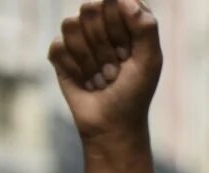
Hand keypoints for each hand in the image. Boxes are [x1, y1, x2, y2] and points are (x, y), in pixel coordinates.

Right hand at [47, 0, 161, 143]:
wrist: (112, 124)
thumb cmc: (135, 92)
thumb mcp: (150, 61)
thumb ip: (145, 27)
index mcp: (126, 22)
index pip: (114, 1)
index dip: (120, 26)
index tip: (129, 51)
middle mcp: (101, 25)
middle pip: (89, 8)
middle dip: (103, 43)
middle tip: (116, 66)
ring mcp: (79, 38)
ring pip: (70, 25)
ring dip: (90, 59)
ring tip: (102, 76)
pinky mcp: (61, 54)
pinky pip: (58, 46)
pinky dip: (75, 69)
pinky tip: (86, 82)